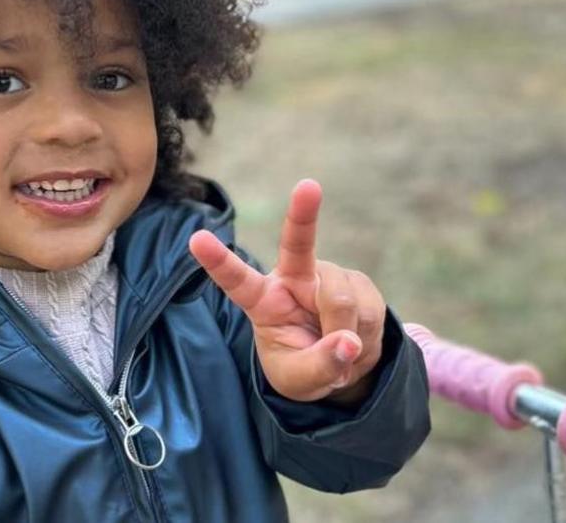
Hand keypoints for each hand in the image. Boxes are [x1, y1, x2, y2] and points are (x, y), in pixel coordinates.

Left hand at [188, 179, 385, 403]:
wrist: (340, 364)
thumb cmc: (305, 367)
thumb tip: (350, 344)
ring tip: (341, 350)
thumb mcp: (302, 381)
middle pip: (298, 246)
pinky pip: (369, 310)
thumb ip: (320, 366)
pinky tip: (359, 339)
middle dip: (302, 212)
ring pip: (341, 299)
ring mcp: (328, 276)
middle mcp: (294, 278)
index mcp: (262, 300)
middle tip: (308, 184)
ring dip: (348, 333)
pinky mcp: (358, 282)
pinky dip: (367, 334)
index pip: (236, 280)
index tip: (196, 238)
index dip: (217, 261)